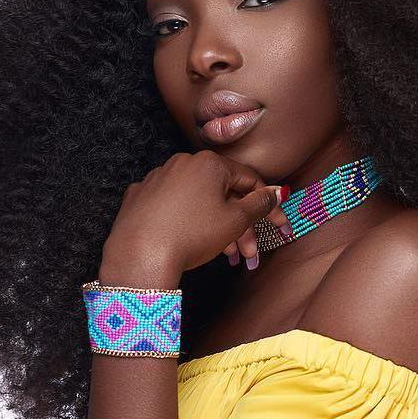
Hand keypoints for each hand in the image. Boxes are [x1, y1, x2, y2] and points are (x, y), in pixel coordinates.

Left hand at [100, 151, 291, 276]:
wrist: (139, 256)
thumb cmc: (190, 235)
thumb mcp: (235, 221)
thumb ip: (260, 203)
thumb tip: (275, 192)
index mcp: (209, 162)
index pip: (249, 179)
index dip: (268, 205)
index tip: (278, 224)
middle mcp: (182, 163)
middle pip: (223, 193)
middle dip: (240, 225)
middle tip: (249, 252)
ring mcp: (157, 178)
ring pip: (197, 200)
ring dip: (216, 225)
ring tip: (224, 253)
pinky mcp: (140, 196)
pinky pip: (171, 206)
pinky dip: (185, 221)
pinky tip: (190, 240)